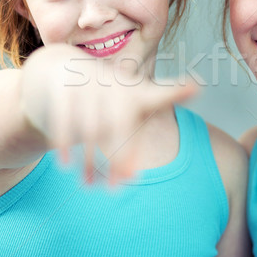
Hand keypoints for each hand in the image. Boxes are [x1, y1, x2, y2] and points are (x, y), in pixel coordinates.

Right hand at [21, 44, 196, 183]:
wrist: (60, 68)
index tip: (196, 87)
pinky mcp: (62, 87)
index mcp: (133, 90)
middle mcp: (112, 84)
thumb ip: (137, 139)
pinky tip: (66, 164)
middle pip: (119, 125)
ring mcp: (87, 84)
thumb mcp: (129, 104)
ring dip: (90, 160)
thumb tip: (134, 174)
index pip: (158, 95)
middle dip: (120, 158)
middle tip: (118, 188)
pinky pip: (64, 119)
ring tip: (91, 185)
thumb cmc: (104, 97)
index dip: (177, 92)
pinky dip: (65, 142)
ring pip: (92, 129)